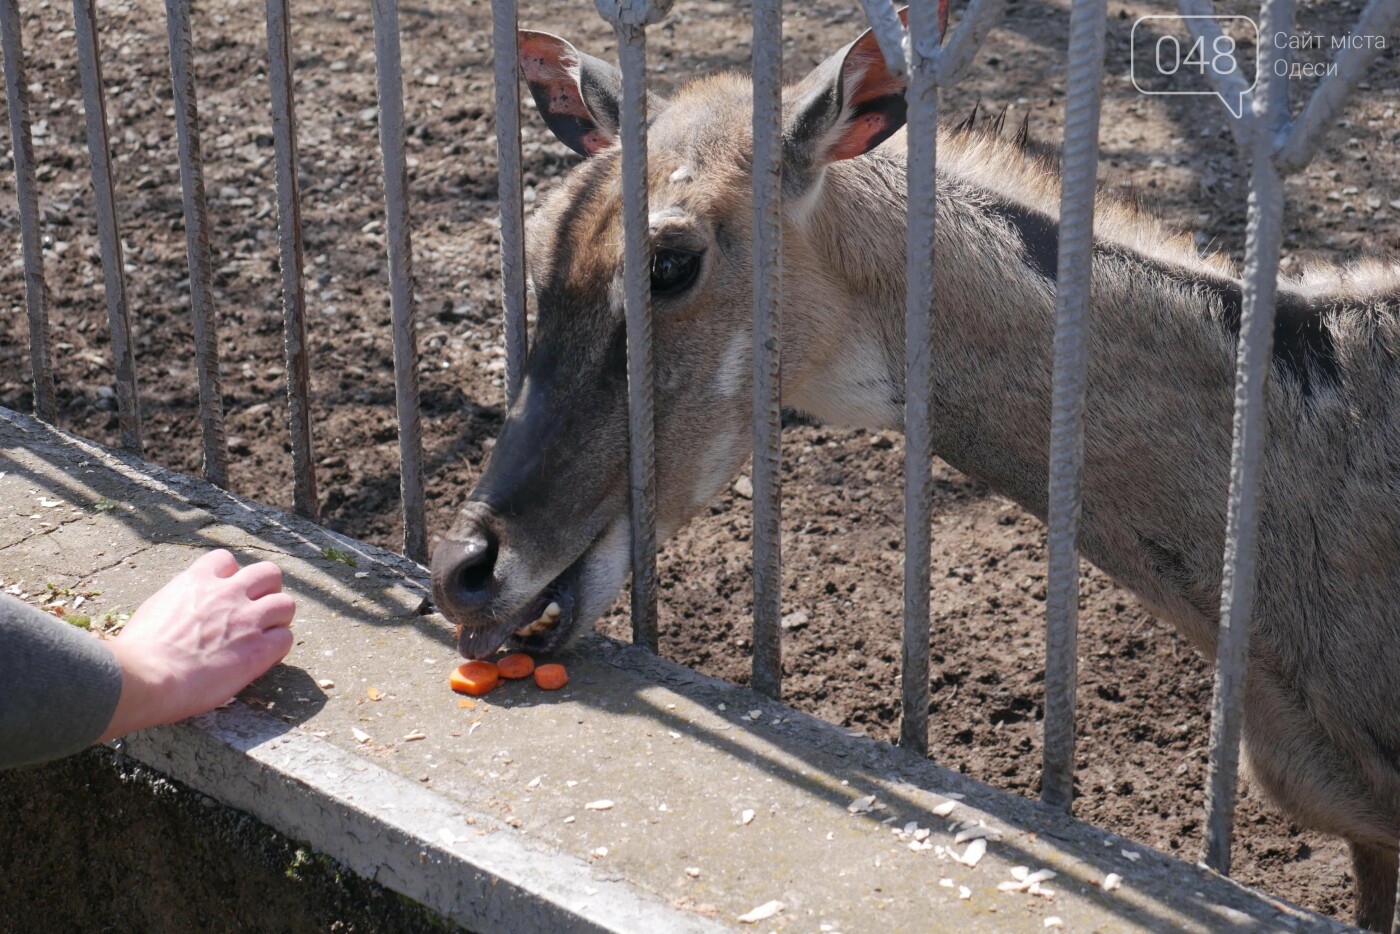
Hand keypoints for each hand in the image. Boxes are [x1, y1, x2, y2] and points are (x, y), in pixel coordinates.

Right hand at [100, 550, 295, 740]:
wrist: (146, 677)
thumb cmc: (138, 653)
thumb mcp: (155, 609)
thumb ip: (179, 602)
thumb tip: (181, 611)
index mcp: (197, 580)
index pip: (226, 560)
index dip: (231, 577)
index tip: (226, 595)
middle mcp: (228, 593)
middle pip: (269, 574)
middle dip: (266, 591)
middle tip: (255, 613)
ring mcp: (247, 619)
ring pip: (286, 604)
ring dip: (278, 619)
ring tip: (264, 636)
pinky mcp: (259, 648)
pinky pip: (286, 638)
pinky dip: (278, 647)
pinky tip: (262, 659)